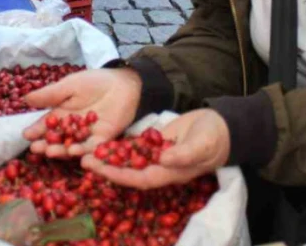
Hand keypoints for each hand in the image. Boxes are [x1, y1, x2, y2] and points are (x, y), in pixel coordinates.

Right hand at [23, 68, 141, 157]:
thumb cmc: (95, 81)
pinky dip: (84, 151)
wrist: (124, 83)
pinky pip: (92, 147)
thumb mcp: (70, 85)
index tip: (26, 135)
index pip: (46, 124)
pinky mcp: (103, 139)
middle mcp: (72, 128)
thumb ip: (50, 94)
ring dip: (62, 150)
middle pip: (57, 139)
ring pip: (72, 146)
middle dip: (46, 144)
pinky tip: (75, 153)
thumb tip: (26, 98)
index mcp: (62, 114)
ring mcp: (87, 135)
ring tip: (51, 151)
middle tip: (36, 149)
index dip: (36, 130)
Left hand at [81, 109, 230, 189]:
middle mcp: (158, 167)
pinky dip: (118, 145)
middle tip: (84, 159)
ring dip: (107, 156)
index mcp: (169, 173)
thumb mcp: (202, 145)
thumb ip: (184, 154)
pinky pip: (133, 147)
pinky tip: (100, 140)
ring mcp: (155, 156)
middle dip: (106, 166)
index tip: (101, 169)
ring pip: (126, 159)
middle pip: (127, 171)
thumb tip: (164, 160)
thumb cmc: (214, 138)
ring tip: (85, 150)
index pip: (139, 178)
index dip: (120, 175)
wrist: (221, 127)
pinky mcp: (153, 144)